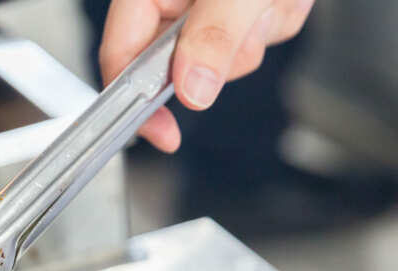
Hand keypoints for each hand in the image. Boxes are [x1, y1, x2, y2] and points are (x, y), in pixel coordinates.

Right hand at [98, 0, 313, 151]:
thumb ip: (214, 32)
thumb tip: (192, 89)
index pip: (121, 56)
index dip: (137, 100)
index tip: (164, 132)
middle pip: (177, 66)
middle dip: (221, 56)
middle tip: (249, 19)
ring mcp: (206, 7)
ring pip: (225, 59)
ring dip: (256, 35)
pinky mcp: (240, 11)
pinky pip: (256, 41)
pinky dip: (276, 20)